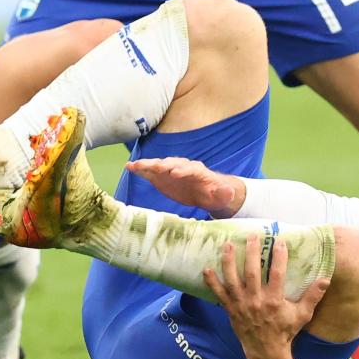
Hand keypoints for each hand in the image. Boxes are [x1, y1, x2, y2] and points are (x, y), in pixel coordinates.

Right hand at [126, 156, 243, 216]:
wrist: (206, 192)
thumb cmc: (214, 193)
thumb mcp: (222, 195)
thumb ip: (224, 193)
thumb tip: (229, 192)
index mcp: (198, 171)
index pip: (190, 169)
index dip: (183, 171)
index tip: (175, 174)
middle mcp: (182, 167)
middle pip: (172, 164)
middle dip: (164, 165)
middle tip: (155, 168)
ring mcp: (170, 171)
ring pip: (158, 165)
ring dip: (147, 165)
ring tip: (134, 165)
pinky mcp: (161, 177)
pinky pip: (150, 172)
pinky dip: (140, 169)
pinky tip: (129, 167)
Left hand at [204, 236, 330, 358]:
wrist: (266, 352)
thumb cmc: (285, 331)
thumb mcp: (303, 315)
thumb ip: (313, 296)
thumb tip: (326, 279)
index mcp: (274, 301)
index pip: (277, 274)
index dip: (278, 257)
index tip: (279, 241)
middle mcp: (256, 301)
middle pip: (252, 272)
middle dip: (251, 252)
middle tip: (252, 236)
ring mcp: (241, 305)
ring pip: (232, 280)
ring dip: (228, 261)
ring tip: (227, 244)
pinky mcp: (231, 310)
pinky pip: (219, 294)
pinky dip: (212, 282)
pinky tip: (206, 269)